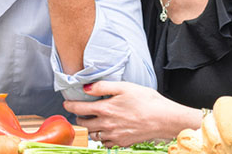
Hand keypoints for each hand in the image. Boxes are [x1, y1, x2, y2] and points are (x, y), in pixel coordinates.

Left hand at [63, 81, 200, 147]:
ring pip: (93, 135)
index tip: (66, 103)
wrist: (164, 119)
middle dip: (79, 118)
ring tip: (92, 122)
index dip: (70, 105)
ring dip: (89, 129)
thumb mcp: (124, 87)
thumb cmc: (147, 101)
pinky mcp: (122, 142)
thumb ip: (103, 87)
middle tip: (80, 112)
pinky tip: (106, 131)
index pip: (79, 108)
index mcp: (105, 109)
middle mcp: (107, 124)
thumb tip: (86, 88)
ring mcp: (114, 135)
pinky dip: (102, 138)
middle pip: (84, 124)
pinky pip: (106, 143)